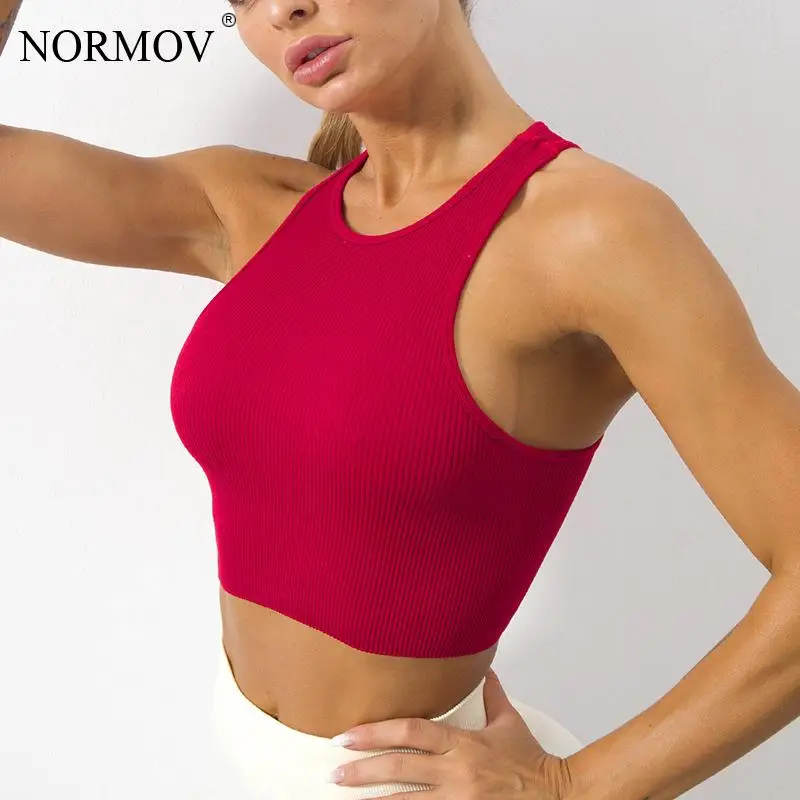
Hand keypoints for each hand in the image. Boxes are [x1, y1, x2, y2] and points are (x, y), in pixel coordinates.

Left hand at [328, 668, 573, 798]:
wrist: (560, 796)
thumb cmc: (533, 762)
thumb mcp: (510, 723)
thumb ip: (492, 695)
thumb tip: (485, 669)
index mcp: (464, 742)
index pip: (411, 731)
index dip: (376, 732)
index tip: (347, 735)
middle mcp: (457, 771)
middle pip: (400, 767)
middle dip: (363, 768)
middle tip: (334, 771)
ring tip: (346, 797)